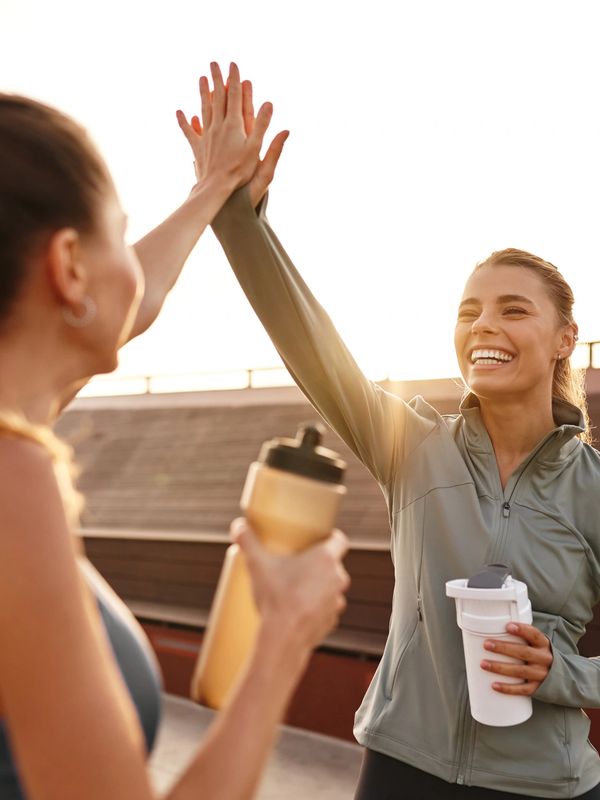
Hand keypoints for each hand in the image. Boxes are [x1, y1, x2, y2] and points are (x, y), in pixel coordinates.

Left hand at [176, 62, 287, 205]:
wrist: (216, 187)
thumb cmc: (239, 171)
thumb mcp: (255, 148)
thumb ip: (262, 126)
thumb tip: (269, 104)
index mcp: (234, 125)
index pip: (234, 97)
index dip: (234, 80)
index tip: (233, 65)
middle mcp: (218, 126)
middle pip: (217, 98)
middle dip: (216, 80)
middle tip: (213, 64)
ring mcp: (206, 136)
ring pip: (204, 109)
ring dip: (202, 93)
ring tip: (201, 79)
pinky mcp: (198, 148)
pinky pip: (190, 132)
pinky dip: (185, 122)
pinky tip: (181, 113)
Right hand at [230, 518, 349, 651]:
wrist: (283, 638)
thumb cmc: (274, 597)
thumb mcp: (257, 564)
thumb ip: (247, 541)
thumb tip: (238, 525)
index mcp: (325, 558)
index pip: (340, 540)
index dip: (331, 538)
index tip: (319, 539)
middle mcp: (337, 578)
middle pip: (333, 565)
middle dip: (320, 565)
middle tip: (299, 565)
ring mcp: (336, 601)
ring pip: (331, 588)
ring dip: (320, 588)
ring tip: (298, 590)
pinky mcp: (331, 621)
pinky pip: (327, 610)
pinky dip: (317, 609)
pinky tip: (301, 610)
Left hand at [481, 622, 553, 695]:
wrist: (561, 677)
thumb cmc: (538, 654)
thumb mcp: (536, 644)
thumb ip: (521, 637)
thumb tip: (492, 628)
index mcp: (543, 644)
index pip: (534, 635)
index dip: (522, 630)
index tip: (508, 626)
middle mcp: (544, 658)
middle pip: (523, 652)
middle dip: (503, 648)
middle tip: (486, 644)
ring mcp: (541, 674)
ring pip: (520, 671)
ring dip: (500, 667)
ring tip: (483, 664)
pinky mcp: (537, 688)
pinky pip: (522, 689)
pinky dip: (508, 688)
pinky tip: (494, 685)